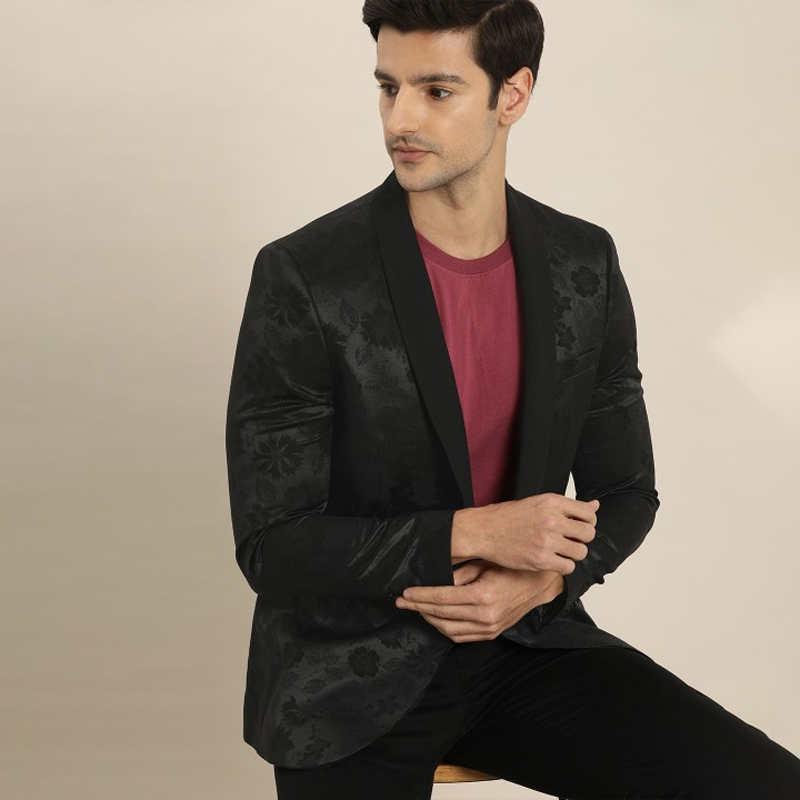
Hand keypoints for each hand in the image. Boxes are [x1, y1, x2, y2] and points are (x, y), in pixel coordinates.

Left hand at [396, 560, 564, 642]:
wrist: (539, 583)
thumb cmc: (511, 567)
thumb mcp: (485, 563)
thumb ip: (460, 574)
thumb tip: (436, 581)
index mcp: (483, 596)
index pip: (442, 598)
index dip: (420, 596)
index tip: (405, 592)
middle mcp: (486, 616)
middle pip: (442, 615)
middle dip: (418, 607)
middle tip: (402, 601)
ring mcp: (490, 628)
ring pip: (449, 630)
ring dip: (429, 619)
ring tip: (416, 608)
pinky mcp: (492, 633)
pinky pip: (462, 637)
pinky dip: (445, 628)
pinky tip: (435, 618)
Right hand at [451, 493, 597, 573]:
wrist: (483, 531)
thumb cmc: (506, 517)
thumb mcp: (538, 503)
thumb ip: (568, 506)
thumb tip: (595, 505)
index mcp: (552, 502)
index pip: (589, 514)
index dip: (587, 522)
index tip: (579, 527)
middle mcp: (552, 520)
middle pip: (588, 534)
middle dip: (581, 539)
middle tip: (569, 541)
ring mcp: (547, 541)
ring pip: (580, 552)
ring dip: (573, 554)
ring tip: (559, 551)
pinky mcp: (541, 560)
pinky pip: (568, 567)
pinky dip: (563, 566)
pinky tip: (552, 560)